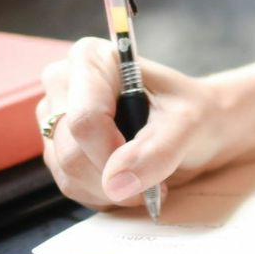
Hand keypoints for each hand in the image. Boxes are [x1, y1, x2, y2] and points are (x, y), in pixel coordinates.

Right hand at [36, 38, 227, 210]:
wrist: (199, 128)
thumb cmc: (194, 113)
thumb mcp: (189, 124)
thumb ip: (157, 149)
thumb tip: (117, 181)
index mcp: (91, 59)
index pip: (84, 119)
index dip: (112, 152)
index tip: (147, 163)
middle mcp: (64, 83)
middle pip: (72, 152)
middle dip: (116, 177)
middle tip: (154, 176)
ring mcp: (55, 118)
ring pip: (69, 175)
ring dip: (112, 189)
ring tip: (145, 175)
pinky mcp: (57, 148)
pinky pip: (71, 186)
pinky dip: (104, 194)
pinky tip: (128, 179)